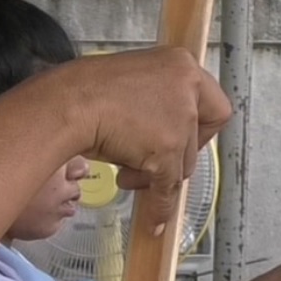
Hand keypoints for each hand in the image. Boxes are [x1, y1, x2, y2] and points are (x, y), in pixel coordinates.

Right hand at [16, 46, 232, 211]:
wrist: (67, 104)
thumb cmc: (89, 94)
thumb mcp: (137, 90)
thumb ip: (161, 107)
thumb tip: (170, 140)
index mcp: (181, 64)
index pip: (213, 105)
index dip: (197, 129)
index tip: (178, 136)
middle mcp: (186, 85)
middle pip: (198, 137)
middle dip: (171, 156)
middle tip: (145, 160)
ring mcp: (179, 116)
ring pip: (183, 162)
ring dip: (156, 172)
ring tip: (126, 170)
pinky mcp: (168, 146)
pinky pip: (169, 185)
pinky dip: (160, 204)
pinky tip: (152, 216)